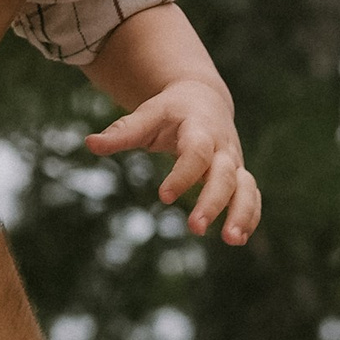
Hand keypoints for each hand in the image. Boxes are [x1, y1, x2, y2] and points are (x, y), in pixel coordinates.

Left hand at [86, 73, 259, 244]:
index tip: (163, 197)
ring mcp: (234, 162)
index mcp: (200, 128)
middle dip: (213, 202)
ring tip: (231, 240)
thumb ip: (122, 132)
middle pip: (225, 175)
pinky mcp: (239, 175)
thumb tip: (89, 144)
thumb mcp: (147, 115)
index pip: (196, 152)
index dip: (183, 174)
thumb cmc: (170, 111)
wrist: (204, 100)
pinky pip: (251, 196)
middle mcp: (223, 146)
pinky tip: (238, 239)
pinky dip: (249, 216)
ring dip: (242, 213)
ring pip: (246, 188)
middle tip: (195, 228)